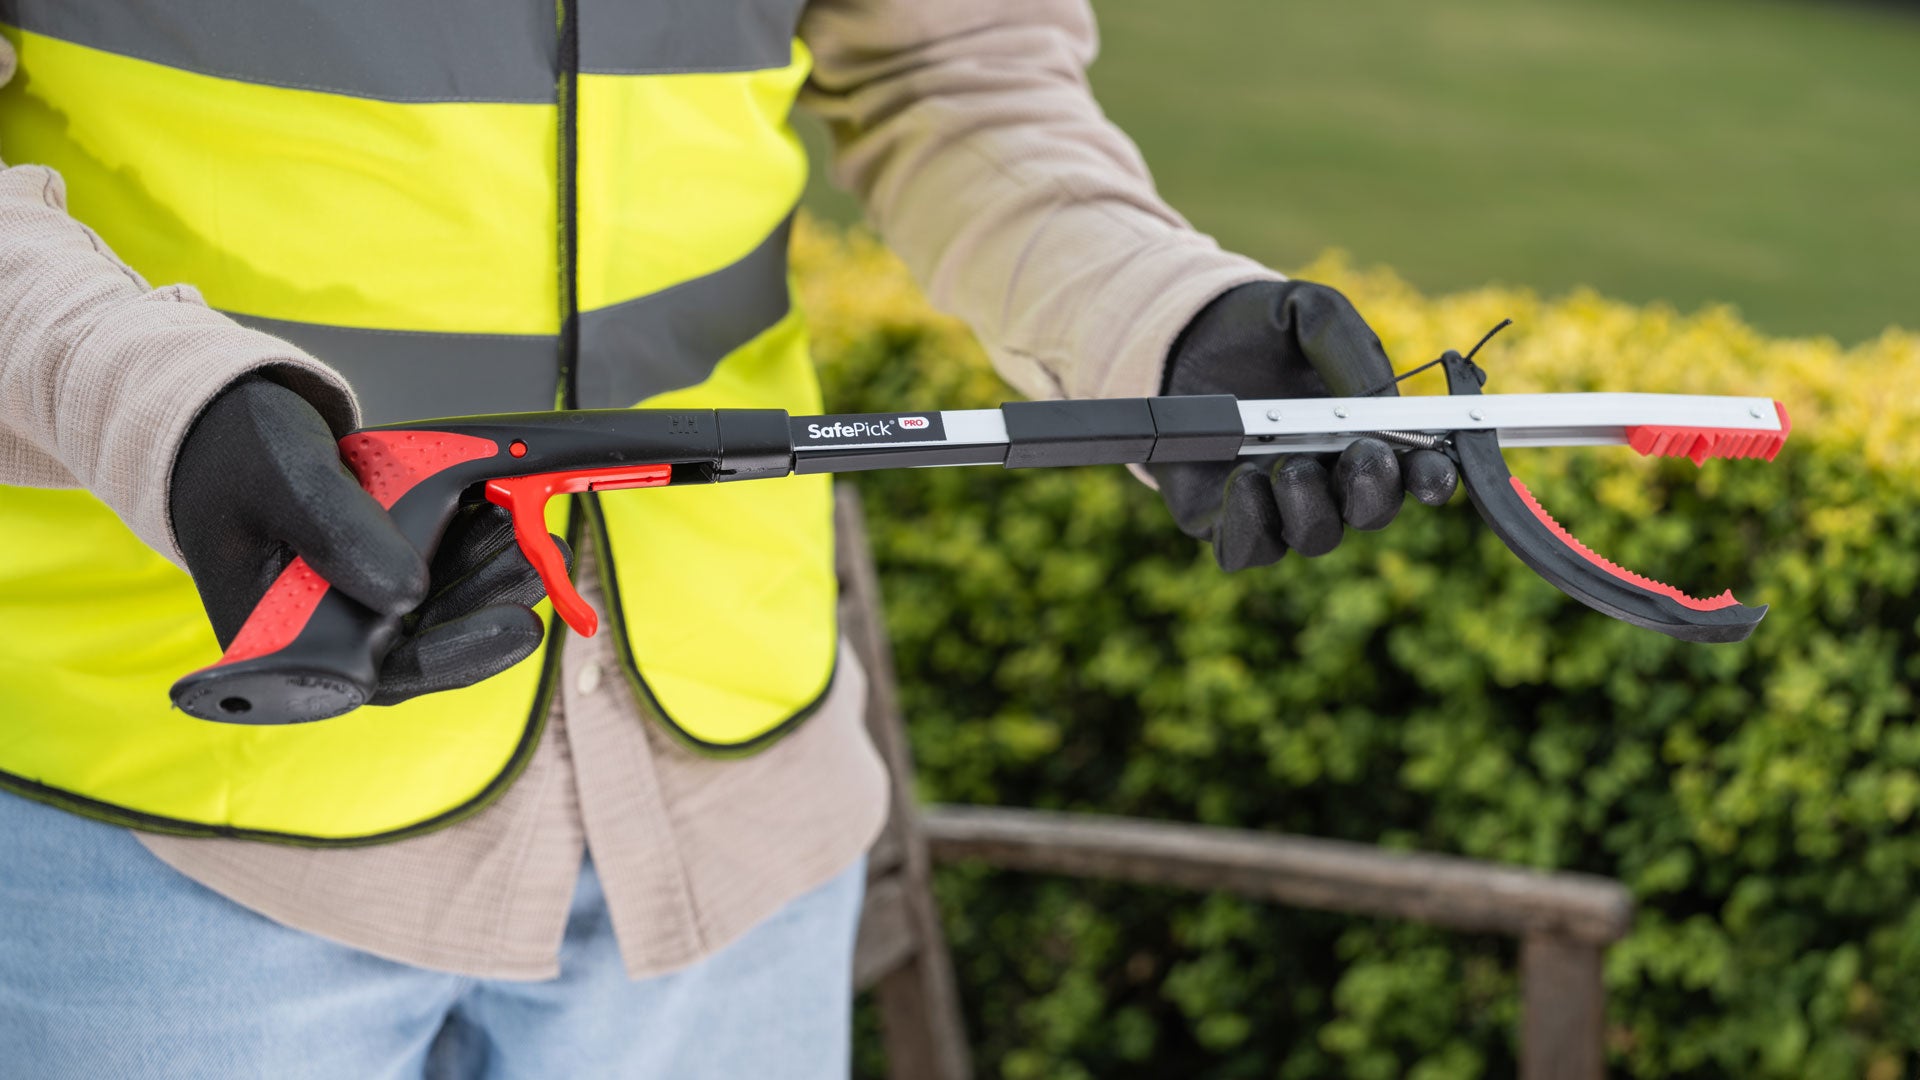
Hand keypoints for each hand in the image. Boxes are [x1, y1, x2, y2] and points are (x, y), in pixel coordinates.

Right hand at [169, 376, 565, 704]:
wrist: (221, 428)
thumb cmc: (235, 454)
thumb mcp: (285, 479)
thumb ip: (337, 532)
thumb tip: (407, 596)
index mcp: (273, 640)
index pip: (370, 677)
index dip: (451, 659)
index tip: (515, 628)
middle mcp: (319, 639)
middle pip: (422, 648)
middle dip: (490, 607)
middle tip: (541, 563)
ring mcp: (353, 610)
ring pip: (439, 612)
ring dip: (491, 577)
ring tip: (534, 532)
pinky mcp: (378, 578)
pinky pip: (438, 576)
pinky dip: (474, 550)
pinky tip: (508, 516)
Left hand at [1149, 281, 1456, 569]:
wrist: (1185, 335)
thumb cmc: (1261, 327)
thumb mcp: (1311, 312)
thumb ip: (1351, 351)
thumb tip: (1379, 407)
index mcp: (1367, 434)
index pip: (1417, 471)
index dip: (1433, 478)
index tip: (1431, 470)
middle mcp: (1330, 477)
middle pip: (1371, 512)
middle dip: (1375, 490)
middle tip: (1362, 454)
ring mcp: (1280, 504)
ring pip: (1315, 536)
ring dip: (1312, 504)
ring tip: (1291, 462)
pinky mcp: (1226, 519)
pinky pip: (1248, 549)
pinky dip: (1252, 521)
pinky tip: (1244, 477)